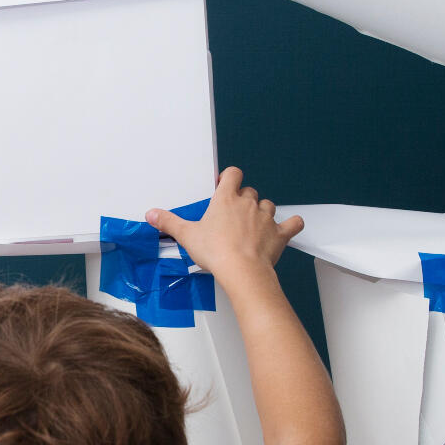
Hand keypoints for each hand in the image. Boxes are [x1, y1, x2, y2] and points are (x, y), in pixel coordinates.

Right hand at [149, 167, 302, 289]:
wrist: (242, 271)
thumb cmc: (216, 252)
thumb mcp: (187, 236)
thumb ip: (169, 222)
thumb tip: (152, 214)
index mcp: (226, 199)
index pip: (233, 174)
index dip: (229, 177)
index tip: (223, 185)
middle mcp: (248, 203)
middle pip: (249, 191)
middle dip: (243, 199)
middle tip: (232, 214)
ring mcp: (266, 218)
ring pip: (268, 205)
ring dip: (261, 211)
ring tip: (253, 224)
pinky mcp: (279, 234)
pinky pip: (292, 223)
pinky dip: (291, 225)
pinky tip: (288, 227)